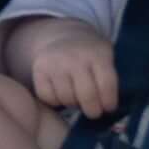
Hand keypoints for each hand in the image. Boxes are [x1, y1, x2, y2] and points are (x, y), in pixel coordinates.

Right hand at [6, 16, 120, 120]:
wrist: (61, 36)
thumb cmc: (89, 54)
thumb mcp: (105, 56)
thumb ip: (108, 78)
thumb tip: (108, 109)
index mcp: (98, 54)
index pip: (106, 85)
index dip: (109, 102)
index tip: (108, 108)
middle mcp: (75, 57)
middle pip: (87, 95)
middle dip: (93, 110)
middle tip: (93, 112)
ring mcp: (56, 62)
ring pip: (67, 99)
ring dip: (73, 104)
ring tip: (76, 98)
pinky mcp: (39, 69)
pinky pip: (48, 97)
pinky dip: (55, 101)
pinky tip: (61, 93)